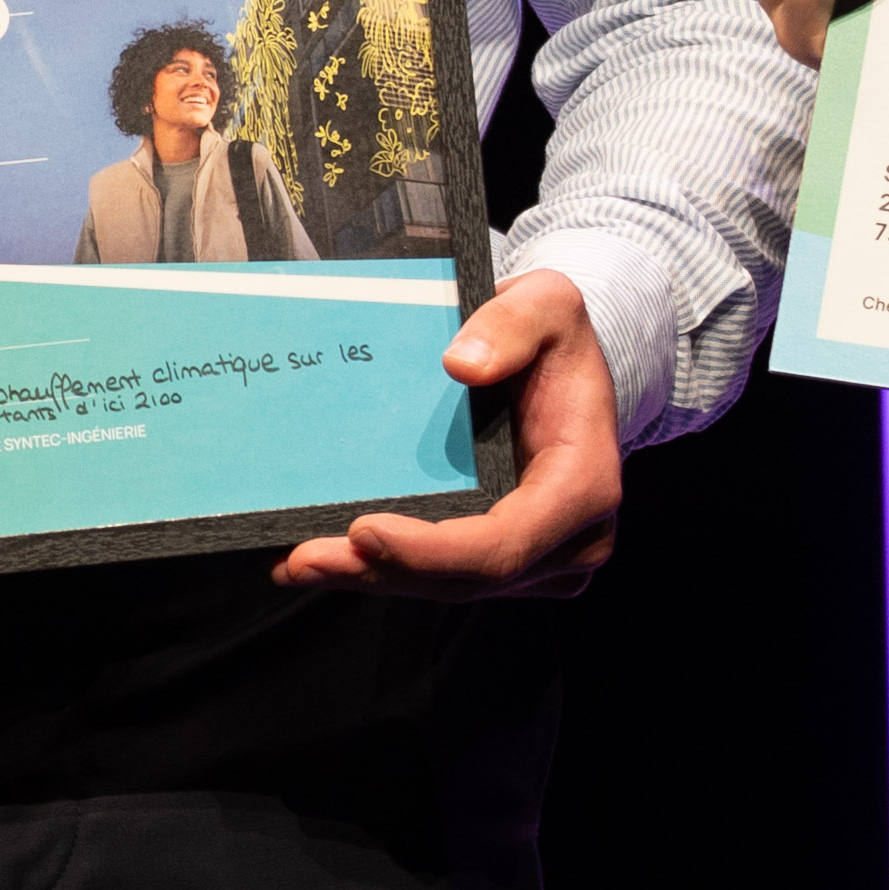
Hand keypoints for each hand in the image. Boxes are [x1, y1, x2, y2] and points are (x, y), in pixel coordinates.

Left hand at [279, 270, 623, 598]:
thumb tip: (462, 364)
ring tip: (304, 562)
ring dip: (375, 578)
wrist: (564, 368)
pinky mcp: (511, 563)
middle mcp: (573, 540)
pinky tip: (332, 562)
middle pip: (468, 578)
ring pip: (451, 586)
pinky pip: (447, 576)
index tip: (363, 529)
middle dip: (385, 571)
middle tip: (306, 558)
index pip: (505, 544)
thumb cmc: (556, 339)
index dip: (432, 550)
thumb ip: (512, 324)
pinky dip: (389, 570)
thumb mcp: (547, 303)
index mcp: (584, 485)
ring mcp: (543, 561)